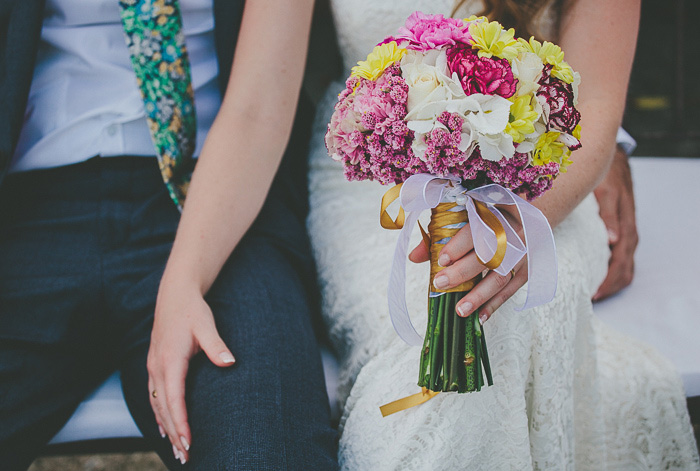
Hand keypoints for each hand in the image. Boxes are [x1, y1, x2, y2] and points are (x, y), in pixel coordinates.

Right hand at [147, 276, 235, 463]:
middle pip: (163, 408)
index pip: (174, 398)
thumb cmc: (192, 310)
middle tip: (185, 456)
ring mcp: (153, 367)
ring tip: (177, 451)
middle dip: (174, 434)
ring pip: (157, 405)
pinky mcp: (154, 366)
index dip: (181, 422)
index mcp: (170, 359)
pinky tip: (164, 430)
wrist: (174, 295)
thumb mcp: (206, 324)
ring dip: (166, 429)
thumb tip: (230, 362)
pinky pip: (154, 397)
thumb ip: (216, 344)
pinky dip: (159, 416)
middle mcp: (157, 367)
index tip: (188, 441)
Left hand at [409, 216, 527, 323]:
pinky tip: (479, 317)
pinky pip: (510, 291)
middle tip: (440, 284)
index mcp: (495, 214)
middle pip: (487, 256)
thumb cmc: (489, 216)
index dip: (459, 245)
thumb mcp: (466, 216)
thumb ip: (440, 234)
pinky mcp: (528, 270)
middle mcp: (513, 233)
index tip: (441, 260)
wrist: (527, 219)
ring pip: (500, 277)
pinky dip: (494, 305)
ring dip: (479, 296)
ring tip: (459, 310)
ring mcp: (523, 254)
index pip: (476, 230)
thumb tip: (414, 257)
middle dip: (462, 273)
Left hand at [592, 146, 637, 300]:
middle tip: (591, 298)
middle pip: (624, 269)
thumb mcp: (606, 192)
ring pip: (625, 265)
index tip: (594, 294)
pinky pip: (622, 257)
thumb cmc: (607, 175)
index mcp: (625, 227)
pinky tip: (600, 276)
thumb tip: (614, 240)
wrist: (613, 160)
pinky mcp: (620, 230)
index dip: (609, 280)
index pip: (621, 263)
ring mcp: (626, 233)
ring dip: (612, 281)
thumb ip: (609, 215)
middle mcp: (628, 233)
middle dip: (609, 286)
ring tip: (595, 293)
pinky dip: (613, 270)